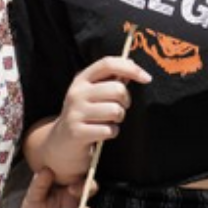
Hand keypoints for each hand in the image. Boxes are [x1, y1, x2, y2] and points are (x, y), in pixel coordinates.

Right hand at [40, 55, 149, 180]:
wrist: (61, 143)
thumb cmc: (84, 114)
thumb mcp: (92, 94)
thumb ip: (110, 80)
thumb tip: (132, 64)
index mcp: (81, 79)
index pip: (107, 64)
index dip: (130, 68)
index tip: (147, 78)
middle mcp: (76, 93)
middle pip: (117, 89)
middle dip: (126, 101)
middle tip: (119, 108)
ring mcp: (75, 113)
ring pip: (115, 110)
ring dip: (119, 118)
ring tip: (109, 121)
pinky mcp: (77, 132)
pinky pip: (109, 130)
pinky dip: (112, 132)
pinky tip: (103, 133)